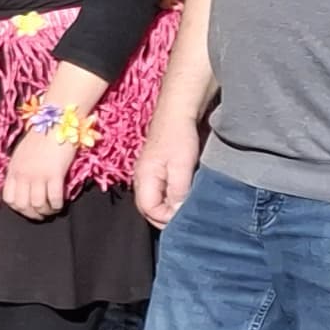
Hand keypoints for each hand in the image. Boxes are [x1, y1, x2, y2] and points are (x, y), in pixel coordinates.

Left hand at [0, 122, 76, 220]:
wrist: (56, 121)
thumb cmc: (42, 135)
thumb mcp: (23, 153)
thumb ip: (21, 169)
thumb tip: (25, 186)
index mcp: (13, 169)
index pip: (9, 198)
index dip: (18, 208)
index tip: (28, 209)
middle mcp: (22, 174)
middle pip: (22, 205)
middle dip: (32, 214)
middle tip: (42, 215)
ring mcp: (37, 175)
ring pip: (38, 204)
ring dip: (46, 211)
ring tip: (53, 210)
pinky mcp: (54, 174)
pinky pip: (54, 198)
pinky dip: (58, 204)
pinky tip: (61, 203)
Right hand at [133, 108, 200, 229]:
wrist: (178, 111)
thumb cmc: (179, 136)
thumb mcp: (182, 166)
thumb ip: (178, 192)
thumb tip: (177, 213)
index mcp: (143, 180)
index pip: (149, 211)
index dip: (167, 219)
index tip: (186, 217)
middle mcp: (141, 180)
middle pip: (149, 209)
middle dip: (167, 216)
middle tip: (189, 216)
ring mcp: (147, 175)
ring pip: (155, 201)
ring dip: (170, 207)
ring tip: (188, 207)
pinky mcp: (156, 170)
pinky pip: (160, 192)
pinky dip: (171, 198)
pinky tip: (185, 195)